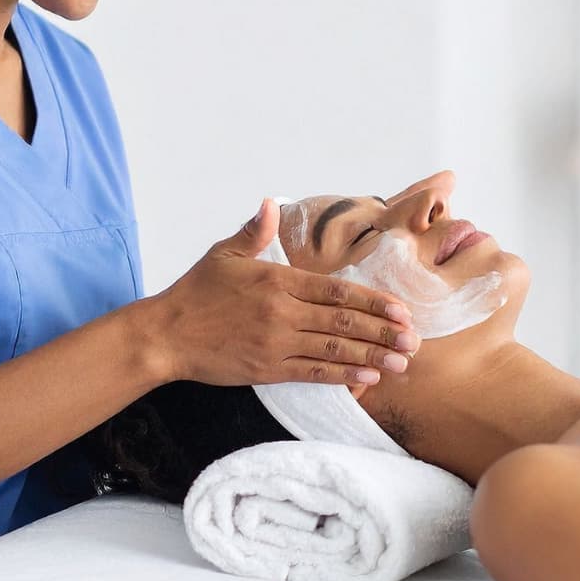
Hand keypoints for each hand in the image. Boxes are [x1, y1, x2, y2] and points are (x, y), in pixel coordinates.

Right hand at [137, 198, 418, 387]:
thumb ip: (253, 231)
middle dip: (383, 332)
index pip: (336, 291)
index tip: (400, 310)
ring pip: (333, 350)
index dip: (372, 302)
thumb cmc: (195, 292)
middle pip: (343, 322)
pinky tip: (367, 377)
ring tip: (401, 363)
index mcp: (278, 281)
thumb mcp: (223, 255)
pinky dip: (342, 376)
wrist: (165, 334)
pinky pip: (313, 373)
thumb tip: (270, 203)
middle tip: (414, 340)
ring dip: (372, 356)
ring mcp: (276, 343)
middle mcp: (283, 312)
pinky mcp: (267, 369)